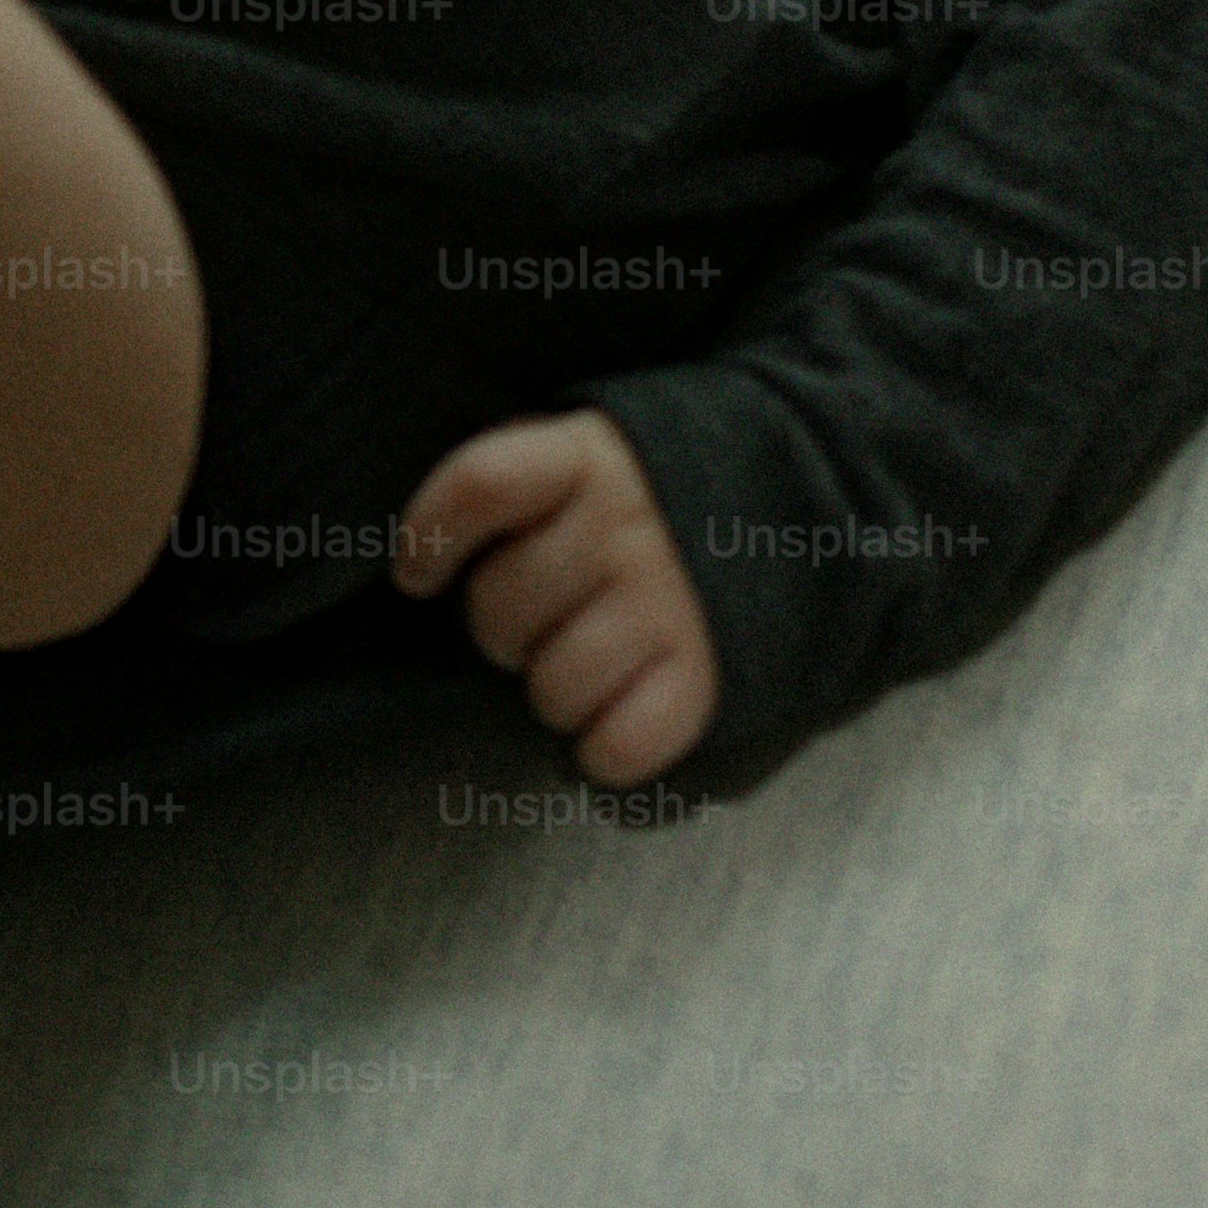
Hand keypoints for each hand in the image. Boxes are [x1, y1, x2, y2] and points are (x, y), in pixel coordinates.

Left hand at [392, 408, 719, 788]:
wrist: (791, 507)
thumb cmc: (650, 500)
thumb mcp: (585, 454)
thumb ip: (518, 483)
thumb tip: (424, 563)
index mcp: (583, 457)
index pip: (481, 484)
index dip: (431, 537)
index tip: (417, 575)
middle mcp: (625, 525)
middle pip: (500, 607)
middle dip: (504, 630)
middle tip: (545, 620)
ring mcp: (668, 601)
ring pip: (553, 688)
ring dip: (556, 694)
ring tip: (587, 665)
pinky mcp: (706, 674)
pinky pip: (621, 747)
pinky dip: (605, 753)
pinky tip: (612, 724)